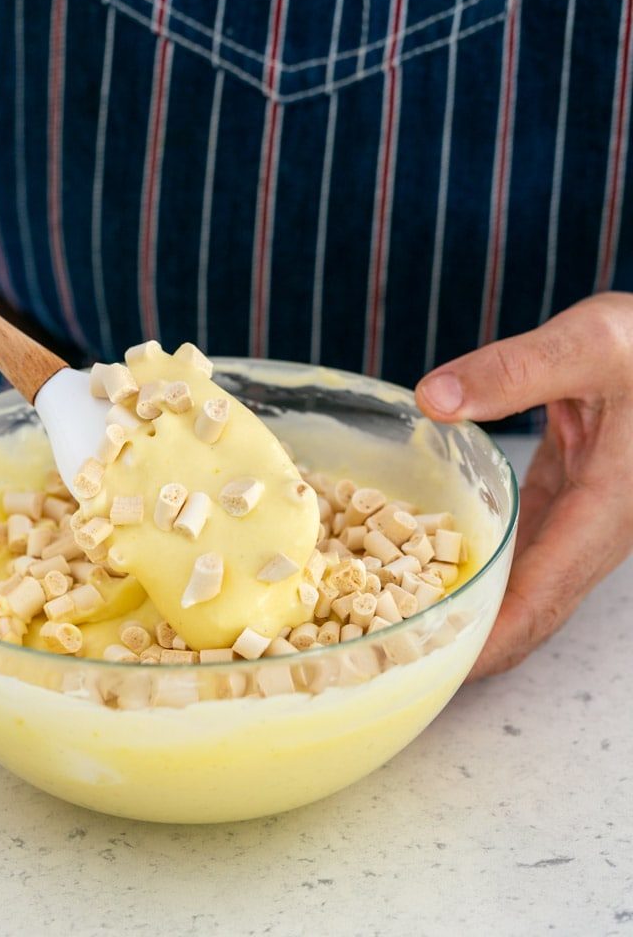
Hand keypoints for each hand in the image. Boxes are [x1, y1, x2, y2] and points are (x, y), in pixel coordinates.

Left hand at [415, 292, 632, 678]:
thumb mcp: (591, 342)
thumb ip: (515, 370)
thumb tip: (434, 399)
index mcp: (606, 509)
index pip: (542, 598)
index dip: (490, 640)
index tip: (437, 667)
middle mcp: (598, 527)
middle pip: (534, 609)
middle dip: (475, 642)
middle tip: (402, 660)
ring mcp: (586, 515)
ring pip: (531, 583)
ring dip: (479, 610)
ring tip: (413, 624)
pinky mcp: (573, 493)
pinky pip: (528, 547)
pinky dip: (489, 565)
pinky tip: (440, 562)